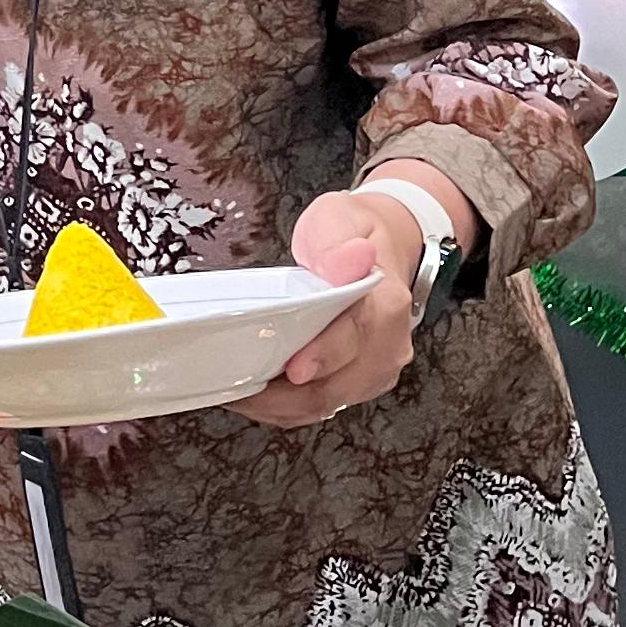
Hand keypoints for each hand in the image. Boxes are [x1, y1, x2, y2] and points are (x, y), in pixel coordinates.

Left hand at [231, 189, 435, 426]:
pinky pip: (321, 405)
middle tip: (239, 387)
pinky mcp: (359, 382)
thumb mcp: (341, 219)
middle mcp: (387, 344)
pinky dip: (286, 407)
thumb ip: (338, 243)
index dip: (323, 355)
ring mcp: (375, 369)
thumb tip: (348, 261)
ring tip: (237, 392)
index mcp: (386, 303)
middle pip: (336, 384)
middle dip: (286, 394)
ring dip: (280, 405)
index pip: (356, 336)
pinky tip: (257, 396)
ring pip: (325, 403)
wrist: (378, 247)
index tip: (293, 368)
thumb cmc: (353, 234)